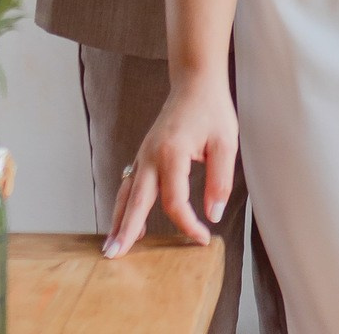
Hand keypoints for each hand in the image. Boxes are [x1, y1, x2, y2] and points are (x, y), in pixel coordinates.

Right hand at [102, 72, 237, 259]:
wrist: (195, 83)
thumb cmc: (212, 110)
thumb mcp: (225, 142)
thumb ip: (220, 180)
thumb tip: (213, 215)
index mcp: (171, 153)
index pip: (175, 202)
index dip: (188, 225)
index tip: (203, 238)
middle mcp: (151, 156)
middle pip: (136, 201)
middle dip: (126, 230)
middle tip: (114, 256)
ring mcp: (143, 155)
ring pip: (127, 194)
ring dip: (119, 220)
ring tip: (112, 246)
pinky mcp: (144, 154)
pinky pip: (130, 184)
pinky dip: (125, 205)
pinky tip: (126, 221)